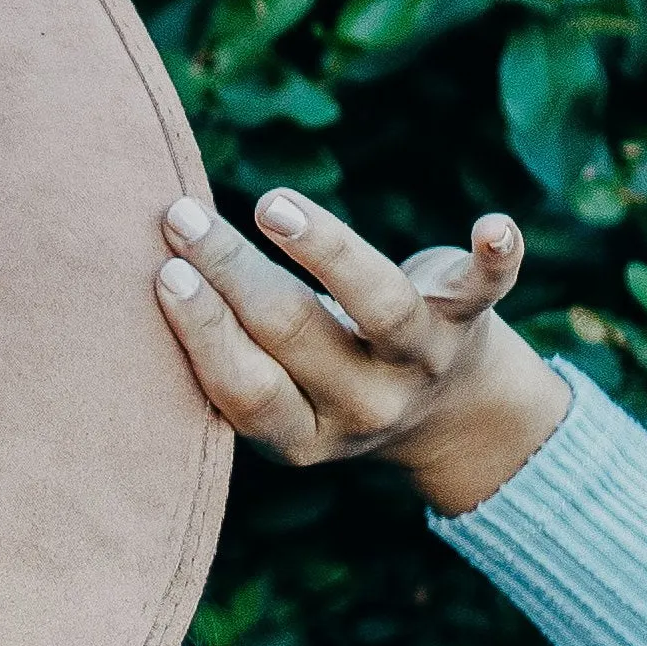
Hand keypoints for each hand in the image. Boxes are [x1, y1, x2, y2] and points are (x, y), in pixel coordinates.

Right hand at [153, 188, 572, 517]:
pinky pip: (488, 287)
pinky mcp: (468, 320)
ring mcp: (420, 364)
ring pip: (377, 305)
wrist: (456, 416)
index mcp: (302, 437)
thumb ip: (232, 352)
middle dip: (231, 271)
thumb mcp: (282, 395)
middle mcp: (365, 407)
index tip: (162, 273)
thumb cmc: (330, 379)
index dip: (205, 333)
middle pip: (294, 333)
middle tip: (180, 216)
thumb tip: (150, 267)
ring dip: (327, 251)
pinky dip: (496, 256)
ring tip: (273, 208)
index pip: (247, 387)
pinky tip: (496, 225)